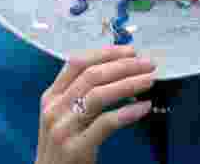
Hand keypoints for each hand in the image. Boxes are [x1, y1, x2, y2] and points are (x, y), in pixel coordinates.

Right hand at [35, 45, 155, 163]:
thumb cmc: (60, 147)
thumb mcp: (62, 116)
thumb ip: (78, 97)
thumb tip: (116, 76)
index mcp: (51, 96)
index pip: (76, 63)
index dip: (104, 53)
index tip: (129, 51)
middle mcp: (55, 108)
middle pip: (91, 76)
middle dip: (123, 66)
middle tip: (148, 64)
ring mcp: (64, 127)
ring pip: (98, 96)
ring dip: (128, 84)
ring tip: (149, 81)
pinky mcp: (77, 147)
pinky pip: (105, 123)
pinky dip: (126, 113)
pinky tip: (143, 107)